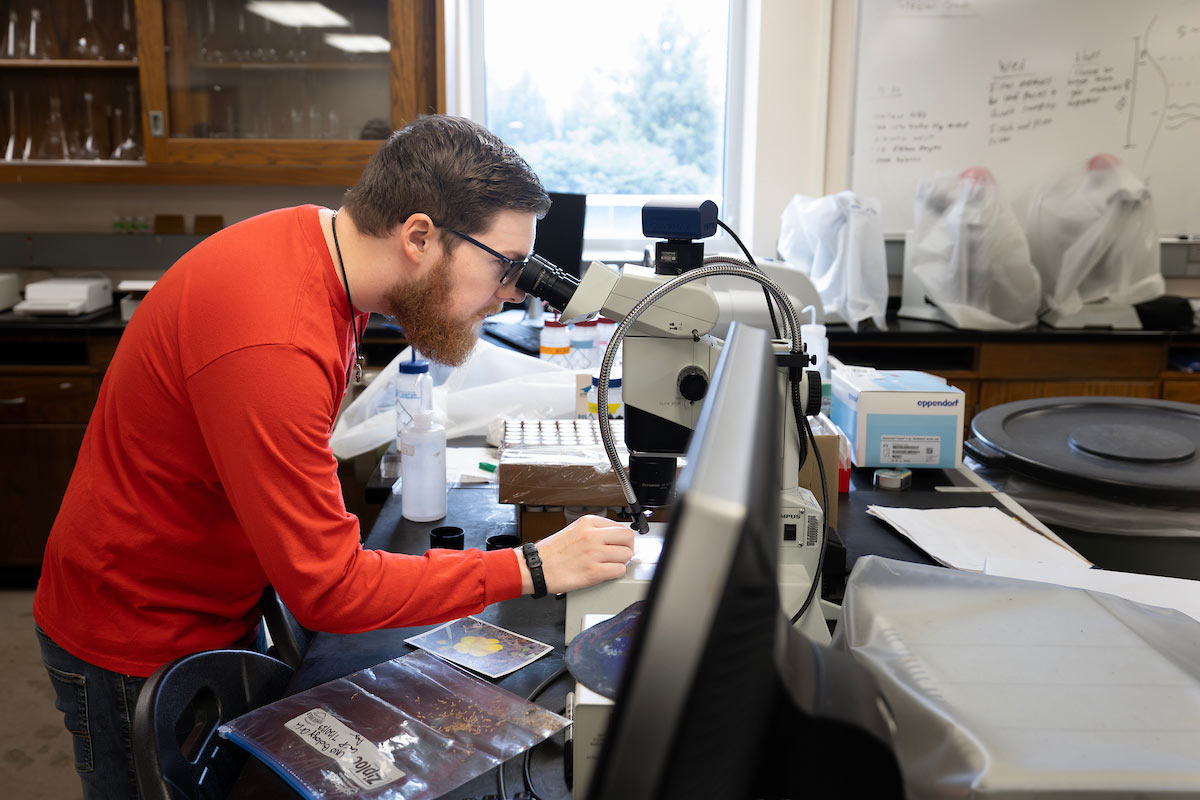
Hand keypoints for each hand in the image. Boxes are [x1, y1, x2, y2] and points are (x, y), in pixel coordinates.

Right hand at [520, 515, 634, 594]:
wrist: (535, 568)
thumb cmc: (551, 552)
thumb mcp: (573, 530)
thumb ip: (594, 531)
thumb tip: (615, 537)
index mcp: (588, 522)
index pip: (620, 526)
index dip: (621, 538)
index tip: (619, 544)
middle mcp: (592, 535)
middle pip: (628, 538)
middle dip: (627, 547)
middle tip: (621, 554)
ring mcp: (594, 553)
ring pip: (627, 555)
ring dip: (622, 561)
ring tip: (610, 564)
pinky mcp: (593, 572)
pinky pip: (619, 570)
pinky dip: (616, 573)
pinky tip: (606, 572)